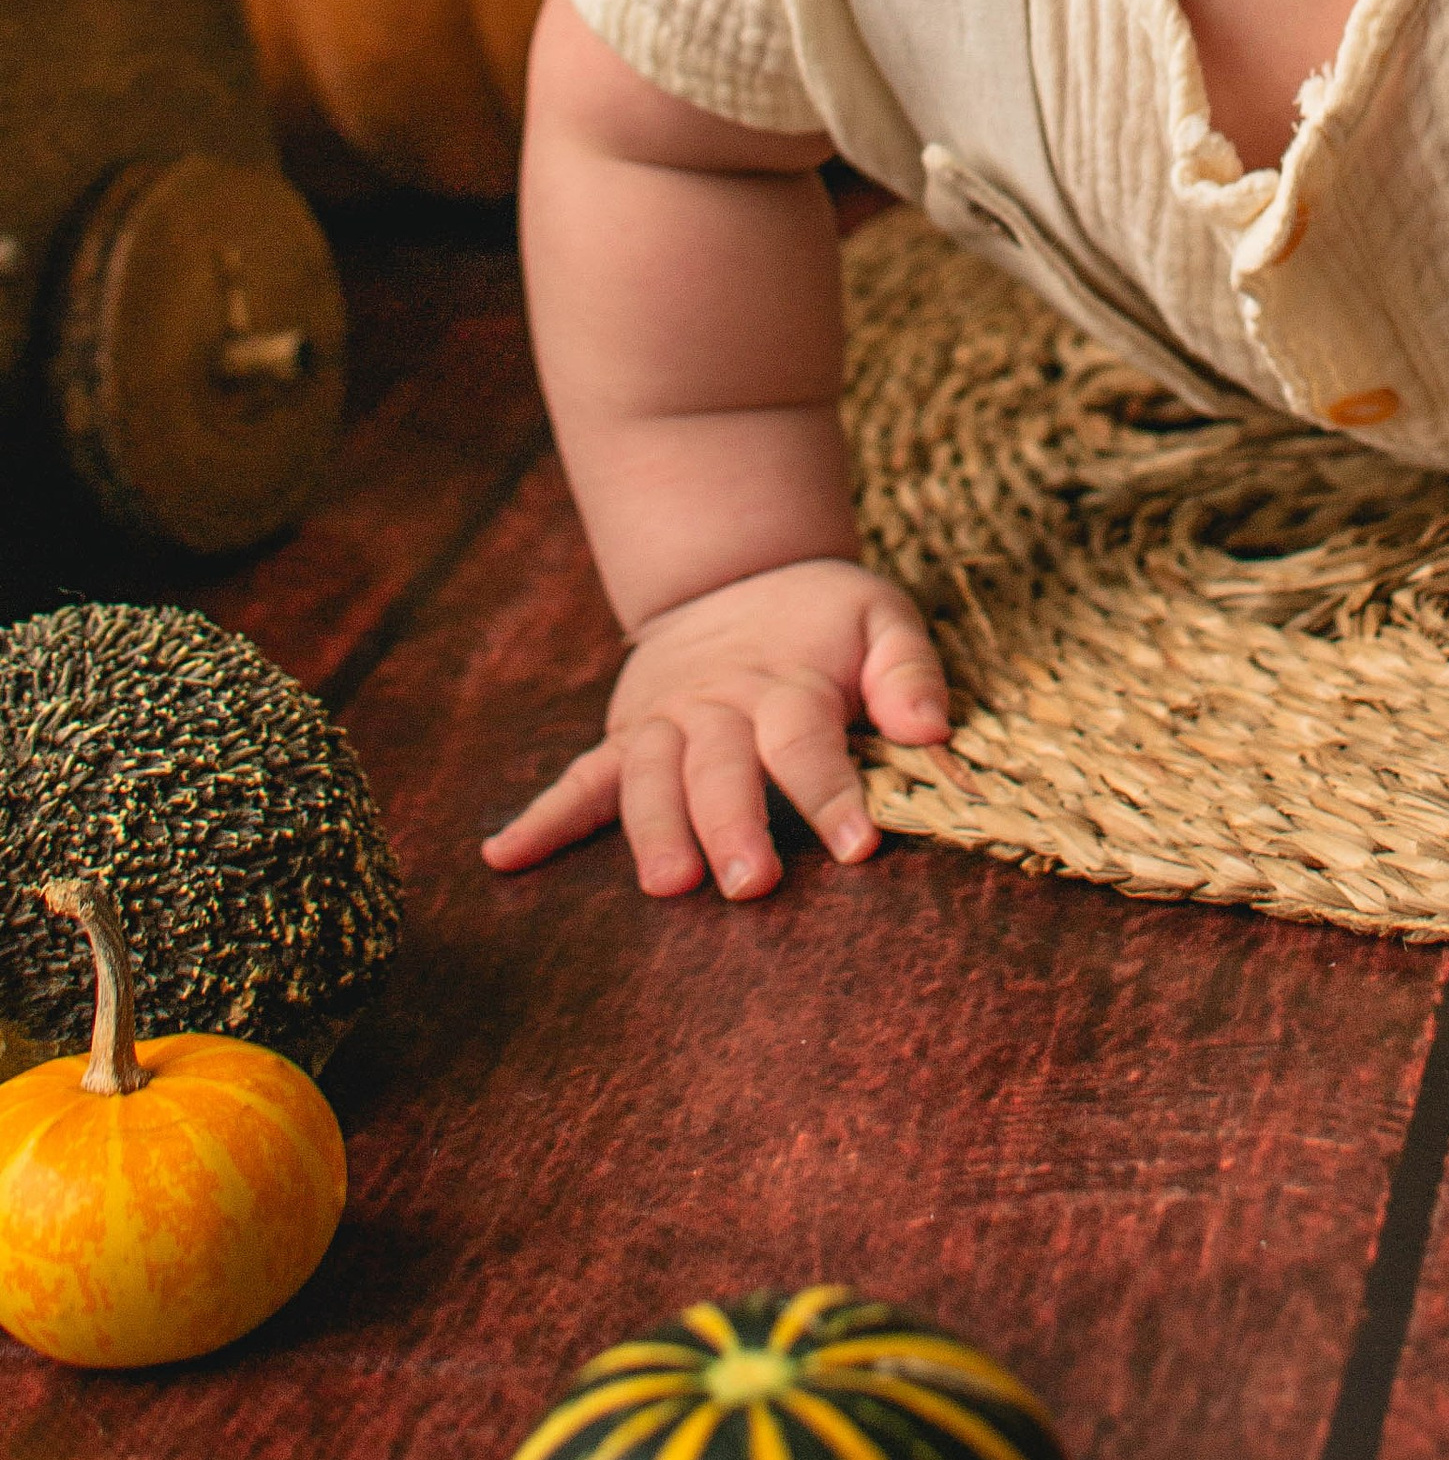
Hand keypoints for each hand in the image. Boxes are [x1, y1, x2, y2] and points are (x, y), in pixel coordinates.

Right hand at [481, 556, 949, 899]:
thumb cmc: (825, 619)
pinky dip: (543, 815)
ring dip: (655, 829)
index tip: (858, 846)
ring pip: (652, 776)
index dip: (832, 791)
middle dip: (734, 824)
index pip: (808, 741)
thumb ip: (910, 671)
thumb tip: (933, 730)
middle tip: (751, 885)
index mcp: (789, 681)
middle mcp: (721, 705)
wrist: (740, 574)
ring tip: (666, 885)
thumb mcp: (881, 617)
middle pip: (723, 766)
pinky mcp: (627, 737)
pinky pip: (581, 777)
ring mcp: (666, 722)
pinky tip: (503, 858)